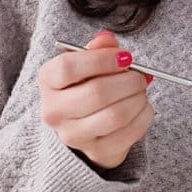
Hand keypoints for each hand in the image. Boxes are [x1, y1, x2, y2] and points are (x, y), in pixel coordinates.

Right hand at [38, 29, 153, 171]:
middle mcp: (54, 110)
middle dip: (128, 81)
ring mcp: (72, 135)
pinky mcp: (95, 152)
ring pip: (115, 115)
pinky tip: (143, 107)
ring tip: (141, 91)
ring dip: (137, 99)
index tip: (125, 57)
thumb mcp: (86, 62)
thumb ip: (98, 48)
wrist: (83, 124)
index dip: (102, 60)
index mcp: (47, 80)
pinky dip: (143, 116)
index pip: (68, 68)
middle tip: (140, 76)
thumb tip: (108, 39)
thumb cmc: (85, 85)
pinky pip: (128, 133)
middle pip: (96, 93)